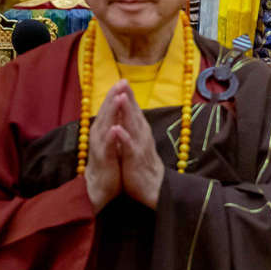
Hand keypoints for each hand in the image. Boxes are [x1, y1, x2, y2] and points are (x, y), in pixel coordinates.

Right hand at [84, 85, 123, 211]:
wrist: (100, 187)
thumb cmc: (108, 162)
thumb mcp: (111, 142)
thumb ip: (112, 127)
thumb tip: (116, 112)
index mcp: (103, 130)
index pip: (109, 109)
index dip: (115, 95)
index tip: (123, 80)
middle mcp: (99, 136)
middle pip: (105, 113)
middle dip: (113, 97)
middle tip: (120, 82)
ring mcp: (100, 147)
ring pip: (105, 126)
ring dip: (111, 112)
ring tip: (117, 98)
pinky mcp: (104, 160)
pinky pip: (107, 147)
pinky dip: (111, 137)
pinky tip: (114, 128)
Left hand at [109, 84, 164, 209]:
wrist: (152, 189)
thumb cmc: (141, 165)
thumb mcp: (136, 144)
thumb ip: (132, 129)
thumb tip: (126, 115)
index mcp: (140, 132)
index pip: (133, 110)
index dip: (128, 96)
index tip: (122, 80)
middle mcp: (142, 136)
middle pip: (134, 113)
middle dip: (127, 97)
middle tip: (123, 81)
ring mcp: (140, 147)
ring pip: (133, 126)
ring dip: (127, 112)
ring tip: (121, 98)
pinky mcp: (136, 160)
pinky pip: (129, 147)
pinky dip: (124, 137)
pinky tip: (117, 129)